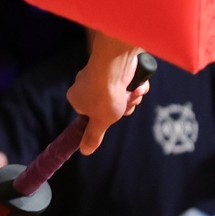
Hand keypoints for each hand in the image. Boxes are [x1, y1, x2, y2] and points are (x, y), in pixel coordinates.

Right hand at [67, 35, 148, 153]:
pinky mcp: (118, 67)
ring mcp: (103, 74)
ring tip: (131, 93)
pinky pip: (130, 82)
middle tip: (122, 105)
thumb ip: (92, 136)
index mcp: (77, 98)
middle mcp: (87, 84)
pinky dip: (137, 86)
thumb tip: (85, 151)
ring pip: (123, 95)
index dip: (105, 118)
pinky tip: (137, 84)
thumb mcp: (99, 122)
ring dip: (131, 98)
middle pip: (110, 105)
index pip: (93, 114)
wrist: (117, 64)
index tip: (109, 115)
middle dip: (123, 107)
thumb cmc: (105, 94)